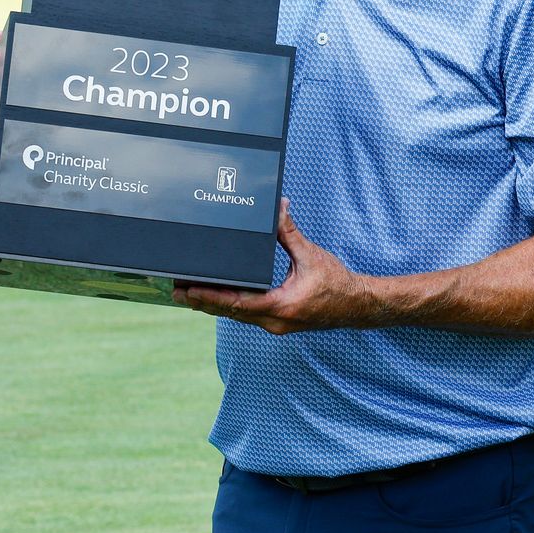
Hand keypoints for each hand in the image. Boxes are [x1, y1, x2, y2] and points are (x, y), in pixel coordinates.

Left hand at [173, 199, 386, 333]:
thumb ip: (289, 233)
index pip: (237, 302)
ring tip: (187, 294)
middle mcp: (275, 321)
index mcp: (282, 306)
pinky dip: (228, 306)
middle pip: (230, 312)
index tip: (190, 289)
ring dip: (212, 305)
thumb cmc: (337, 282)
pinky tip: (215, 297)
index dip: (211, 296)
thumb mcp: (311, 255)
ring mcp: (275, 325)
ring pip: (236, 316)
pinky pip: (246, 315)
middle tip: (176, 290)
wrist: (357, 306)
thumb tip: (277, 207)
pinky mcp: (277, 322)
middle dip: (203, 301)